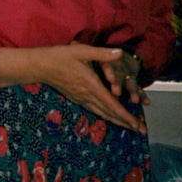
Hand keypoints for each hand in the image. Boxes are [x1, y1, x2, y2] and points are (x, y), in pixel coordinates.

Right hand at [0, 44, 147, 132]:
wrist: (39, 66)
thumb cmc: (60, 56)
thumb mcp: (82, 51)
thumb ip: (102, 53)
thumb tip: (120, 53)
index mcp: (91, 85)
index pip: (112, 104)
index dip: (126, 116)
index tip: (137, 124)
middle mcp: (87, 95)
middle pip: (110, 113)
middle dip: (127, 123)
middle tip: (141, 130)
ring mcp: (81, 98)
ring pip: (103, 113)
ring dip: (118, 121)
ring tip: (131, 127)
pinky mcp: (77, 98)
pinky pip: (95, 110)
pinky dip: (107, 115)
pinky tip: (112, 118)